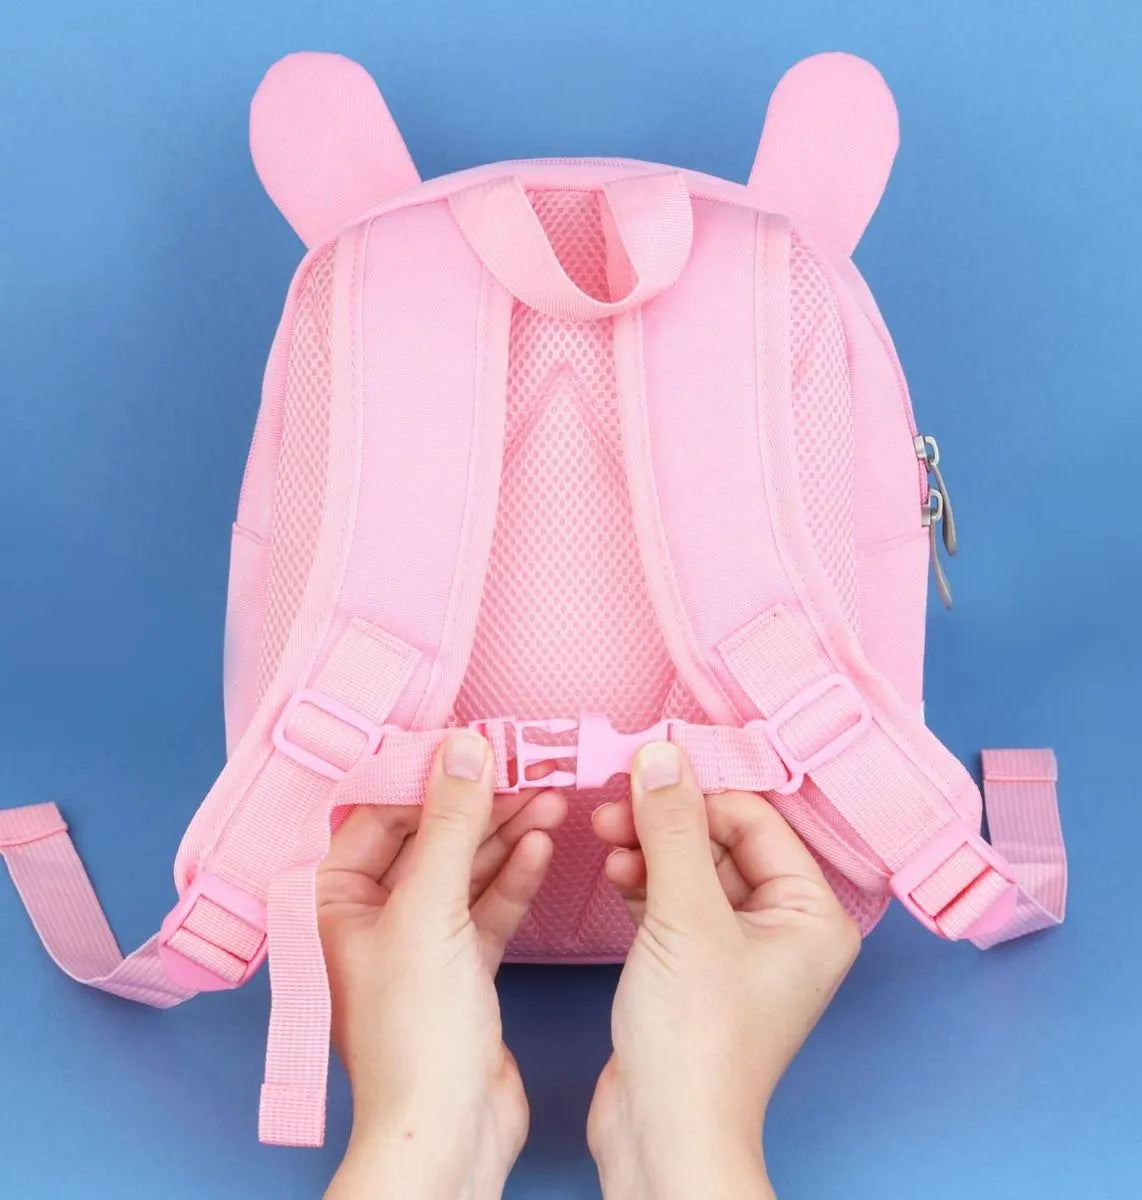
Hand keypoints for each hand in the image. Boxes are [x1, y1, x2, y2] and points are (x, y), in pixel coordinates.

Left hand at [318, 729, 566, 1199]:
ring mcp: (417, 942)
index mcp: (332, 899)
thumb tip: (465, 747)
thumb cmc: (414, 1033)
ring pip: (464, 869)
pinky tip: (541, 847)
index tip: (477, 742)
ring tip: (550, 798)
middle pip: (429, 837)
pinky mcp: (459, 967)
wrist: (449, 1131)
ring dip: (506, 836)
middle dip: (479, 805)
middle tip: (527, 767)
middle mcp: (369, 916)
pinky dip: (513, 878)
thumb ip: (452, 824)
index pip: (381, 812)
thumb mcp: (431, 910)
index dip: (430, 776)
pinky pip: (485, 906)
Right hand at [588, 742, 859, 1199]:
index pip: (756, 819)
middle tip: (615, 804)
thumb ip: (673, 828)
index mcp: (812, 914)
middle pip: (723, 840)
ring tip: (606, 837)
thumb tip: (662, 755)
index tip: (643, 770)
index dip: (698, 792)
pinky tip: (615, 870)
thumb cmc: (695, 1041)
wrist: (663, 1135)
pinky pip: (676, 901)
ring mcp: (741, 949)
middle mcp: (786, 928)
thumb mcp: (684, 916)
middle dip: (666, 820)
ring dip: (650, 847)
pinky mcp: (699, 967)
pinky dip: (645, 880)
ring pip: (695, 868)